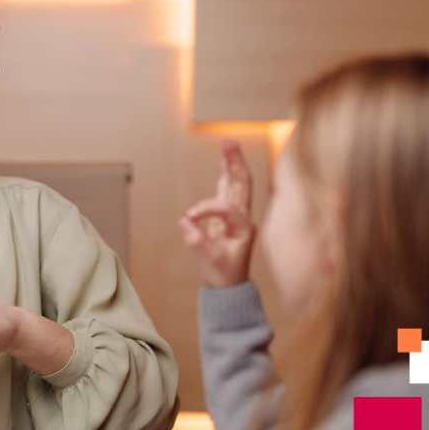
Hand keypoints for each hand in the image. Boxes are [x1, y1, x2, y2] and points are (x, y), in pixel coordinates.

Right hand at [179, 140, 255, 287]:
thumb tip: (184, 220)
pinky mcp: (228, 218)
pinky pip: (228, 193)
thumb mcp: (209, 260)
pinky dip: (226, 177)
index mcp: (244, 227)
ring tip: (228, 145)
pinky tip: (223, 164)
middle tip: (229, 143)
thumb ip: (197, 240)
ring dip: (232, 165)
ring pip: (237, 185)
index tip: (188, 218)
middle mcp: (243, 219)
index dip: (205, 209)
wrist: (229, 286)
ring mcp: (237, 217)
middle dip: (236, 163)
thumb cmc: (223, 274)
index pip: (224, 208)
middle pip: (242, 183)